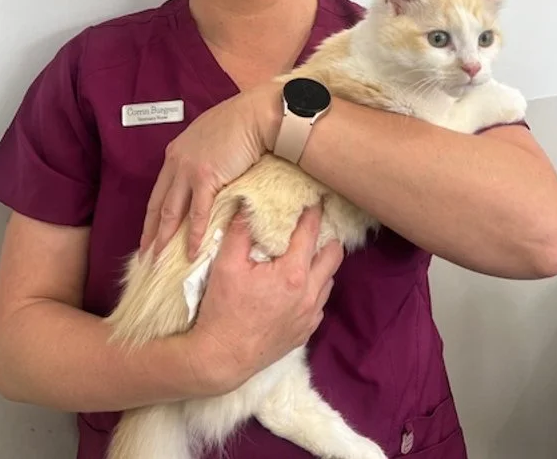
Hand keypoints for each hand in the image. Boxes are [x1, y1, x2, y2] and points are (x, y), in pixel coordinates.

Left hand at [140, 83, 281, 259]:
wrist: (255, 114)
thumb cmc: (241, 121)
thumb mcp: (211, 136)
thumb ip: (203, 155)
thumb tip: (211, 171)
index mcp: (176, 152)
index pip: (160, 189)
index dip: (153, 213)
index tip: (149, 231)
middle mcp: (177, 162)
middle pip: (158, 203)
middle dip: (150, 231)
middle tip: (145, 254)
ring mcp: (189, 170)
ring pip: (171, 212)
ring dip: (164, 238)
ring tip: (159, 260)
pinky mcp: (206, 178)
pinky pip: (197, 213)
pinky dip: (193, 235)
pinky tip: (191, 251)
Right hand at [186, 205, 342, 393]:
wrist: (222, 358)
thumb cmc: (223, 309)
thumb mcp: (226, 264)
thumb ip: (240, 230)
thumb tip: (248, 203)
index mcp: (293, 274)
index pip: (311, 233)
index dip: (314, 212)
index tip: (315, 199)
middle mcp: (309, 294)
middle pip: (334, 255)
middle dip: (326, 237)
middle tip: (313, 227)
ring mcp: (310, 315)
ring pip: (328, 279)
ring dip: (320, 263)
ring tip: (303, 254)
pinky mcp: (306, 331)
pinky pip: (319, 302)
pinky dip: (313, 288)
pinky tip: (295, 285)